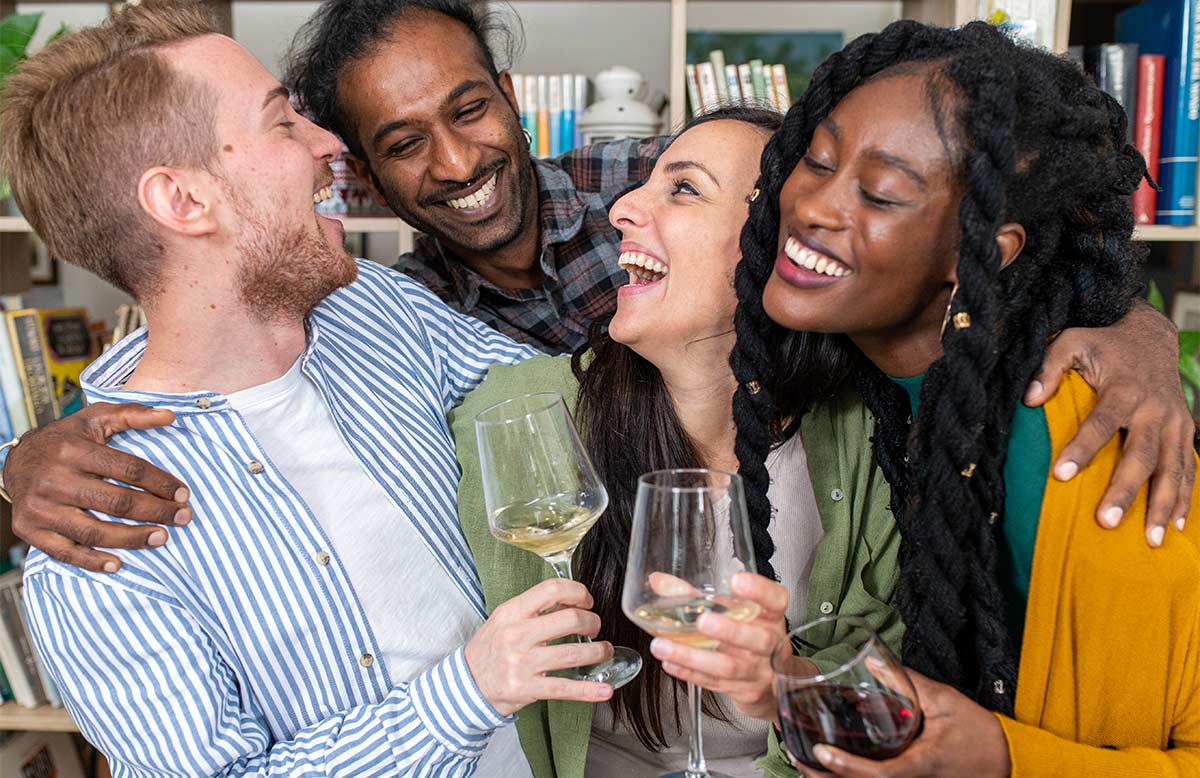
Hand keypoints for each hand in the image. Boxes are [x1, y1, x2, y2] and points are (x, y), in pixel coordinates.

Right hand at [5, 403, 188, 572]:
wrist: (15, 460)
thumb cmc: (65, 440)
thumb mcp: (95, 418)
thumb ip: (133, 414)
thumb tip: (170, 415)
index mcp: (74, 451)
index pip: (128, 469)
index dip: (160, 483)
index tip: (183, 494)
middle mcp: (56, 480)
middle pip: (116, 503)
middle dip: (156, 512)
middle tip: (183, 517)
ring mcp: (41, 508)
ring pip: (94, 531)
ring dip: (133, 539)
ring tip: (162, 538)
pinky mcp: (30, 529)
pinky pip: (65, 552)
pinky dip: (93, 562)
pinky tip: (119, 564)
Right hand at [464, 578, 614, 716]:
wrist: (466, 685)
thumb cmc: (490, 649)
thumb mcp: (503, 619)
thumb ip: (533, 608)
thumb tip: (571, 599)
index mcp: (511, 612)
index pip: (551, 590)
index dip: (577, 592)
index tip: (586, 600)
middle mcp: (516, 635)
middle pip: (570, 619)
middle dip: (593, 622)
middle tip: (595, 627)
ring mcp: (522, 663)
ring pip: (573, 653)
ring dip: (598, 652)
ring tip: (604, 651)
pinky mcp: (527, 689)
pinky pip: (565, 688)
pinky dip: (589, 690)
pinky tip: (604, 689)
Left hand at [652, 572, 788, 720]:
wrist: (767, 681)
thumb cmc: (748, 635)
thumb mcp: (732, 612)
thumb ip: (696, 595)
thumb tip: (660, 582)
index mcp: (771, 616)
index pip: (775, 600)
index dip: (759, 590)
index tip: (738, 581)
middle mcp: (771, 643)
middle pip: (758, 639)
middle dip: (730, 630)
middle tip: (703, 621)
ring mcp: (760, 671)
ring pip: (729, 666)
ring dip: (694, 657)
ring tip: (665, 646)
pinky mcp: (745, 691)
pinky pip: (716, 683)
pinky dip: (690, 673)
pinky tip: (671, 663)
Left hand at [791, 670, 1010, 777]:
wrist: (1007, 760)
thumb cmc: (979, 733)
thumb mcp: (944, 700)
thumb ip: (906, 681)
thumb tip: (870, 659)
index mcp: (922, 763)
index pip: (880, 774)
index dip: (847, 766)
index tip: (821, 752)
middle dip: (825, 777)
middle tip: (797, 757)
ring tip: (804, 761)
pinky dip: (850, 777)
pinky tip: (831, 766)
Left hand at [1025, 300, 1194, 545]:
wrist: (1151, 334)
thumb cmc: (1103, 342)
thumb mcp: (1072, 341)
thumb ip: (1049, 367)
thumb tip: (1029, 398)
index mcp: (1125, 389)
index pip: (1102, 422)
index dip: (1082, 448)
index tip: (1060, 474)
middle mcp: (1155, 409)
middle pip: (1141, 455)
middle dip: (1125, 490)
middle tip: (1106, 522)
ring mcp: (1176, 423)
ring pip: (1172, 469)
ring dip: (1162, 506)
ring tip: (1151, 541)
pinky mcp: (1186, 432)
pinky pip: (1189, 469)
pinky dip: (1184, 498)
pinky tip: (1175, 527)